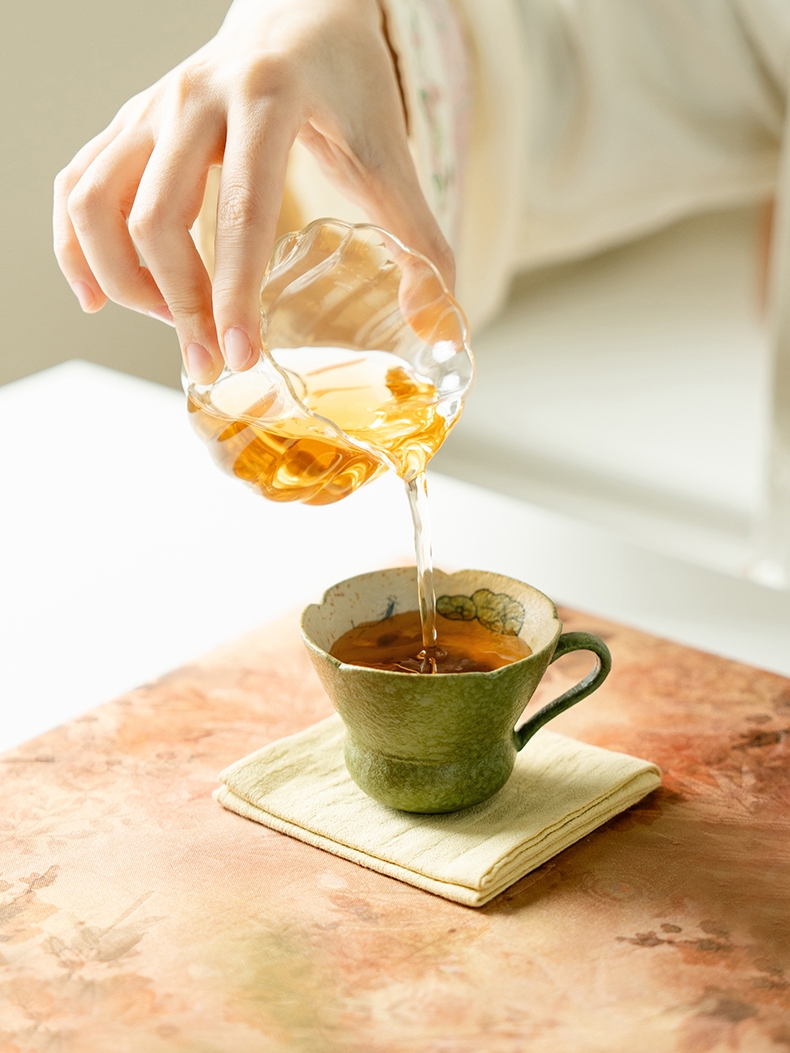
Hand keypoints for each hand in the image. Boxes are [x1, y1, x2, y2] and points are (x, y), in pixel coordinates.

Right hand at [53, 0, 454, 383]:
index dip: (234, 294)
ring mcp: (150, 108)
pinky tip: (97, 294)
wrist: (298, 9)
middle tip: (210, 364)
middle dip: (178, 306)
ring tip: (171, 327)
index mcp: (266, 99)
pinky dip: (75, 246)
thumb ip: (422, 243)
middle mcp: (193, 98)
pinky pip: (78, 188)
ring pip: (97, 204)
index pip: (240, 211)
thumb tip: (441, 331)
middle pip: (155, 218)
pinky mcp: (127, 123)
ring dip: (124, 281)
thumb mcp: (392, 156)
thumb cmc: (346, 83)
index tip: (240, 357)